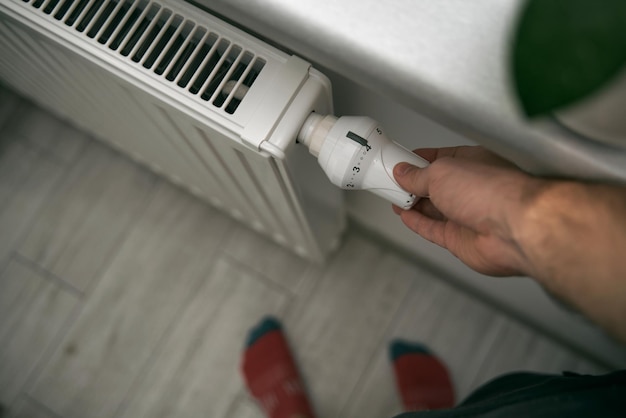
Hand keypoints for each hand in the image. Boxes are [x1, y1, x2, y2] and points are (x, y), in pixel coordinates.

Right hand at [392, 146, 542, 276]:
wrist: (514, 228)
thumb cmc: (492, 191)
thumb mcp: (441, 172)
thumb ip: (418, 175)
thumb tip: (404, 173)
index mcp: (472, 163)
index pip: (440, 159)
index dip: (418, 160)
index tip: (399, 161)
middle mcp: (472, 188)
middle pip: (435, 185)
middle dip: (413, 183)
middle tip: (390, 181)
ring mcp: (467, 214)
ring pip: (433, 208)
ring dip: (412, 203)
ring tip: (392, 197)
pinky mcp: (461, 238)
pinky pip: (433, 229)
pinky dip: (417, 223)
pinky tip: (405, 216)